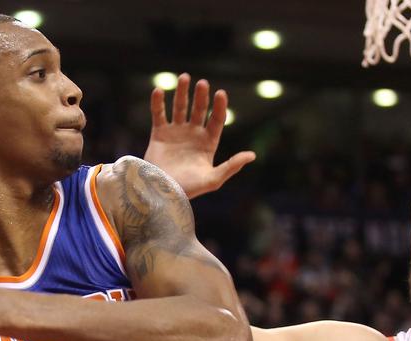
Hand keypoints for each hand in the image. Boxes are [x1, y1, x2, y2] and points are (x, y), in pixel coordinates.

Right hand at [143, 73, 255, 198]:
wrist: (162, 192)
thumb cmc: (189, 189)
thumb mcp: (214, 179)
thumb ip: (231, 166)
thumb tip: (252, 155)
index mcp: (208, 143)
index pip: (216, 119)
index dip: (219, 107)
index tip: (221, 94)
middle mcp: (193, 134)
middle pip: (199, 109)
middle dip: (201, 96)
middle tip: (203, 84)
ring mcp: (176, 132)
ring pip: (180, 107)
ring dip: (182, 92)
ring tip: (184, 77)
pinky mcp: (159, 134)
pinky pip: (159, 114)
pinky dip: (158, 102)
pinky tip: (159, 90)